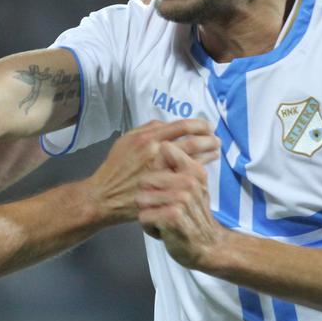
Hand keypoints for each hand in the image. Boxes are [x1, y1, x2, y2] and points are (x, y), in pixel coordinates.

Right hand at [87, 119, 218, 224]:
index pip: (181, 126)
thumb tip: (167, 124)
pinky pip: (187, 177)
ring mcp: (162, 171)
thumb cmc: (115, 168)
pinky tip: (204, 170)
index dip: (199, 125)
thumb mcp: (125, 141)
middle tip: (217, 140)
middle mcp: (156, 152)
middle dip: (209, 139)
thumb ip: (146, 130)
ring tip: (216, 152)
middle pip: (192, 141)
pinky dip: (198, 172)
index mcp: (147, 138)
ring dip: (208, 155)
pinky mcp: (164, 187)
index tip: (208, 126)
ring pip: (193, 159)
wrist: (104, 196)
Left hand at [137, 141, 224, 268]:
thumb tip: (165, 143)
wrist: (208, 247)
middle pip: (145, 180)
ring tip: (164, 219)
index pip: (165, 150)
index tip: (163, 183)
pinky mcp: (172, 216)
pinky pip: (144, 217)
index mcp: (193, 169)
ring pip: (141, 199)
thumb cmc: (194, 216)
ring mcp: (181, 198)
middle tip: (165, 209)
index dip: (156, 167)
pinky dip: (150, 227)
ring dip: (149, 214)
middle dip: (149, 198)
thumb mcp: (194, 186)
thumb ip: (180, 166)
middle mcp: (188, 181)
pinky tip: (164, 231)